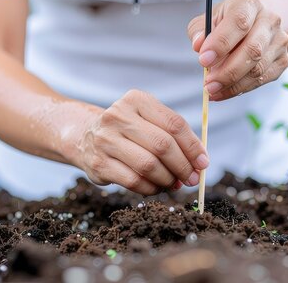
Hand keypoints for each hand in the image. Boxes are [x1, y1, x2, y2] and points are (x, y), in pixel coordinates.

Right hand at [74, 90, 207, 194]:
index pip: (174, 124)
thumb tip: (200, 162)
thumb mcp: (149, 120)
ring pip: (148, 165)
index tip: (203, 163)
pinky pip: (134, 181)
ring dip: (168, 179)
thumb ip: (175, 135)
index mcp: (137, 100)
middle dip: (183, 166)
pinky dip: (151, 188)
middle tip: (192, 178)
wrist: (84, 135)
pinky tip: (157, 187)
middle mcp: (118, 116)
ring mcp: (105, 139)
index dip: (193, 146)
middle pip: (162, 145)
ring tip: (174, 183)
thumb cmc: (129, 130)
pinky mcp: (98, 163)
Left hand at [187, 0, 287, 100]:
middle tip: (208, 82)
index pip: (239, 23)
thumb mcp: (208, 20)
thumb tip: (198, 45)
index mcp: (249, 4)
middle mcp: (270, 20)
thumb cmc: (227, 24)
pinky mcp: (283, 60)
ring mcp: (280, 41)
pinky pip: (262, 80)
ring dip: (233, 84)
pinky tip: (224, 91)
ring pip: (258, 69)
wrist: (253, 26)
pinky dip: (241, 89)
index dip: (221, 43)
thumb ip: (199, 31)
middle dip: (228, 70)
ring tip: (212, 89)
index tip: (203, 59)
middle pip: (253, 49)